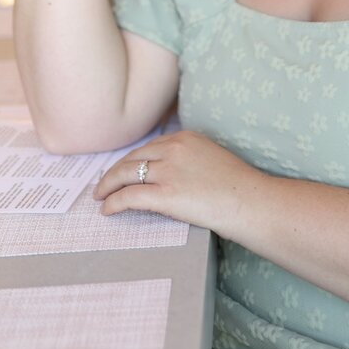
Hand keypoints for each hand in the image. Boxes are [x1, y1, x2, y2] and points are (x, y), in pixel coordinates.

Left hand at [93, 129, 261, 236]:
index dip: (132, 160)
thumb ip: (191, 159)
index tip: (124, 169)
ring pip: (125, 175)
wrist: (249, 200)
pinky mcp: (164, 195)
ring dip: (108, 186)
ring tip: (100, 196)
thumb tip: (175, 174)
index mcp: (185, 138)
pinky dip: (113, 203)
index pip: (149, 147)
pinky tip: (107, 210)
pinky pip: (128, 197)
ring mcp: (167, 171)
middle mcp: (173, 149)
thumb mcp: (212, 158)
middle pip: (133, 158)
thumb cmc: (238, 186)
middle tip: (104, 184)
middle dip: (114, 172)